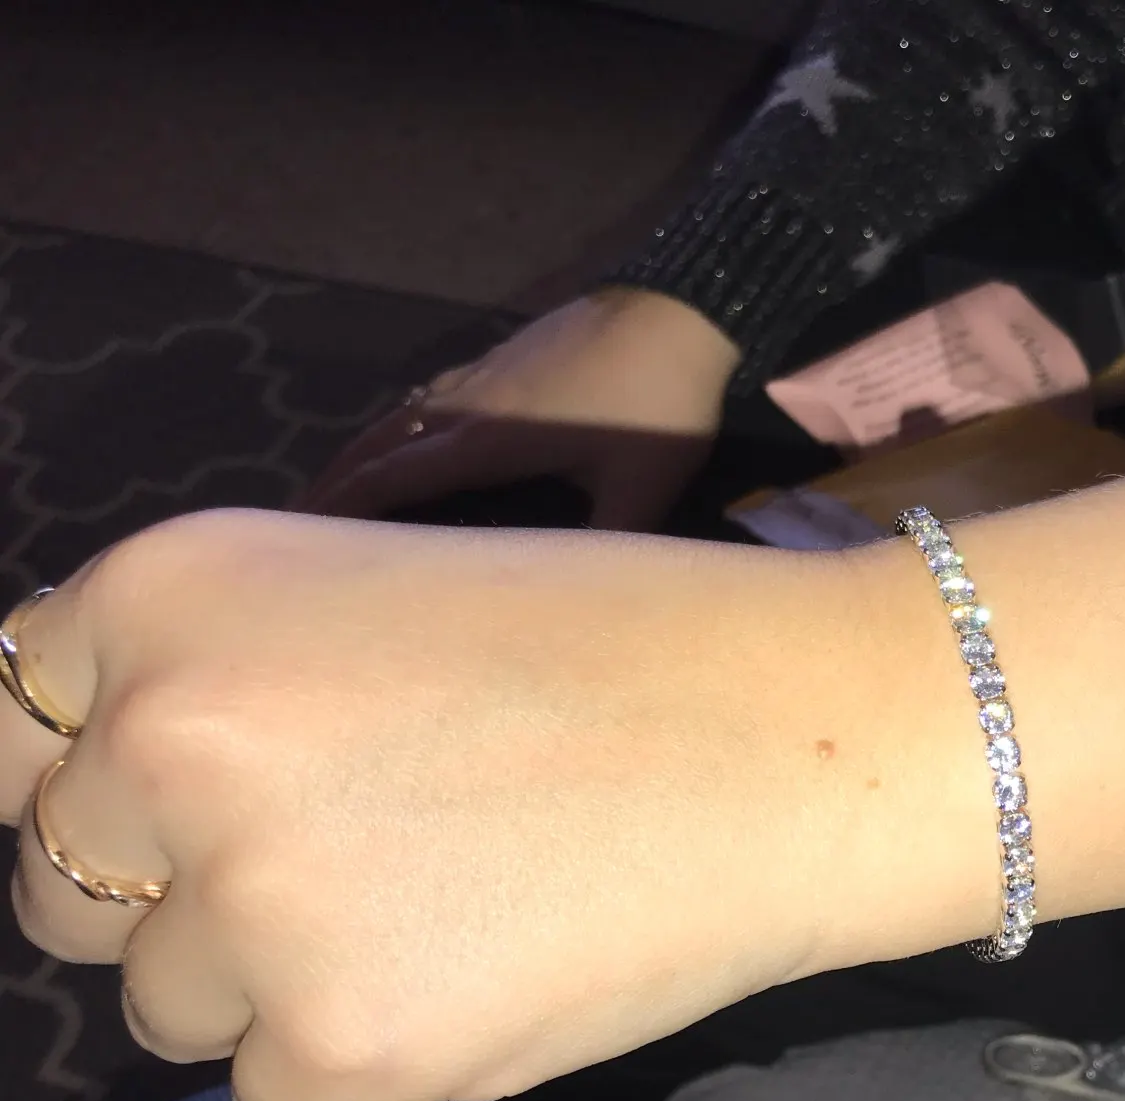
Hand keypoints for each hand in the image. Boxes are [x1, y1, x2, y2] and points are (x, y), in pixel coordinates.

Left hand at [0, 509, 988, 1100]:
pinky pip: (274, 1098)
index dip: (93, 788)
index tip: (175, 819)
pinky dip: (362, 1063)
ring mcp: (246, 906)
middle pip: (63, 892)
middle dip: (180, 897)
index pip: (1, 730)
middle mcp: (166, 742)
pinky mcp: (341, 1049)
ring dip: (276, 987)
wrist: (806, 743)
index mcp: (171, 593)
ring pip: (168, 1009)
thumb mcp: (374, 596)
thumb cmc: (624, 644)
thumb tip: (129, 794)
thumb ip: (223, 676)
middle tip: (352, 867)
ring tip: (448, 919)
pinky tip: (488, 982)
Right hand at [296, 289, 742, 531]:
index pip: (393, 481)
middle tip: (290, 529)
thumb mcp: (640, 487)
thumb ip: (607, 544)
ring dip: (360, 454)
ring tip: (331, 491)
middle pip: (378, 447)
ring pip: (399, 417)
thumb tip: (584, 609)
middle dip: (332, 488)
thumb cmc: (659, 404)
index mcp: (488, 441)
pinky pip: (430, 395)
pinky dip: (400, 424)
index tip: (299, 547)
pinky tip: (406, 436)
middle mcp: (467, 404)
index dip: (343, 513)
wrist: (677, 311)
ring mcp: (481, 373)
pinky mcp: (501, 357)